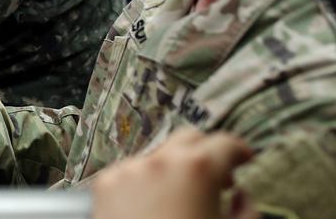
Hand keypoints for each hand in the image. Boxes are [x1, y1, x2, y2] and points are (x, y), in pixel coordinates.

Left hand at [92, 129, 256, 218]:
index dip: (239, 150)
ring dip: (174, 170)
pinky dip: (146, 183)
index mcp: (196, 169)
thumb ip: (245, 210)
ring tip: (182, 201)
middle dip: (206, 153)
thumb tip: (239, 194)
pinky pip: (131, 173)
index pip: (224, 143)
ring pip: (157, 156)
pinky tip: (152, 208)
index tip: (245, 159)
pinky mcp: (104, 185)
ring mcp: (127, 170)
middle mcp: (159, 161)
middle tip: (219, 179)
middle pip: (188, 139)